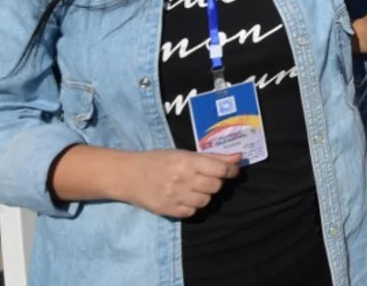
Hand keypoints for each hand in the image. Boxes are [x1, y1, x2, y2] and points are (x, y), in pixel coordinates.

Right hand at [122, 150, 240, 218]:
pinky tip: (186, 197)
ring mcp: (175, 196)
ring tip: (195, 188)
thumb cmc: (158, 161)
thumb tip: (238, 157)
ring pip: (206, 201)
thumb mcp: (184, 153)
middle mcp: (183, 179)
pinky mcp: (168, 210)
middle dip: (216, 182)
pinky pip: (192, 212)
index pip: (220, 169)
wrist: (128, 175)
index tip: (233, 171)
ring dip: (205, 194)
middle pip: (215, 186)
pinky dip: (193, 205)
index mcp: (187, 162)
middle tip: (209, 178)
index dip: (231, 170)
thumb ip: (212, 157)